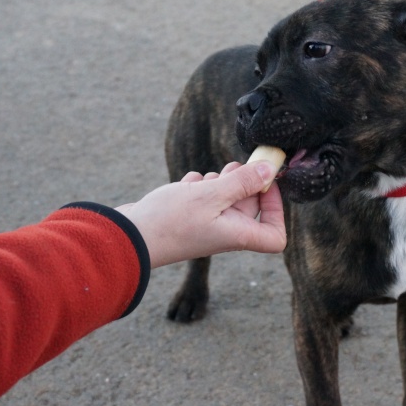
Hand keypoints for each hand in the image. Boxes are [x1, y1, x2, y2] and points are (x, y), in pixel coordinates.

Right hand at [115, 161, 285, 267]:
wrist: (128, 236)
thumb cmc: (170, 221)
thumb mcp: (211, 194)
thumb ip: (242, 182)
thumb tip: (269, 170)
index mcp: (237, 234)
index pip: (275, 236)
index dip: (277, 211)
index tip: (265, 186)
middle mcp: (225, 232)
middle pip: (249, 207)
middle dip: (244, 183)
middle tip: (232, 169)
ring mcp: (206, 226)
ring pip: (226, 198)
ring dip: (219, 182)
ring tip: (204, 180)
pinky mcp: (188, 218)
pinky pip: (204, 198)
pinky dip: (199, 186)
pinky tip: (187, 184)